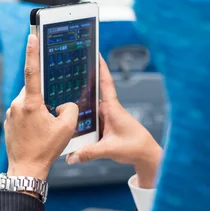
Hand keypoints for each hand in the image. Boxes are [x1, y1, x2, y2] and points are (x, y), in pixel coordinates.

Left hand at [4, 34, 78, 181]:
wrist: (26, 169)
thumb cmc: (45, 150)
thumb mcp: (67, 128)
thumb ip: (70, 108)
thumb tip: (64, 103)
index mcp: (30, 103)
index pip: (32, 71)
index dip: (32, 52)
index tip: (31, 36)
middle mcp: (17, 105)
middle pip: (34, 89)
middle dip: (45, 96)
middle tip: (52, 113)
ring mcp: (11, 113)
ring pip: (29, 101)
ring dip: (39, 109)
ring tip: (45, 128)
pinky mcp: (9, 121)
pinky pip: (23, 112)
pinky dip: (32, 117)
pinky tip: (38, 132)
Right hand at [66, 56, 162, 187]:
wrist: (146, 156)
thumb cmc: (135, 147)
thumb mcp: (110, 149)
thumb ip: (89, 153)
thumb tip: (71, 156)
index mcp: (112, 108)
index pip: (105, 83)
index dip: (101, 67)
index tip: (95, 53)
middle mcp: (109, 110)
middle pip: (90, 96)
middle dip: (79, 88)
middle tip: (64, 79)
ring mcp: (106, 118)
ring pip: (88, 111)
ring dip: (78, 110)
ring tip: (63, 108)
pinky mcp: (104, 127)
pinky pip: (89, 122)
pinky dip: (81, 123)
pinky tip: (71, 127)